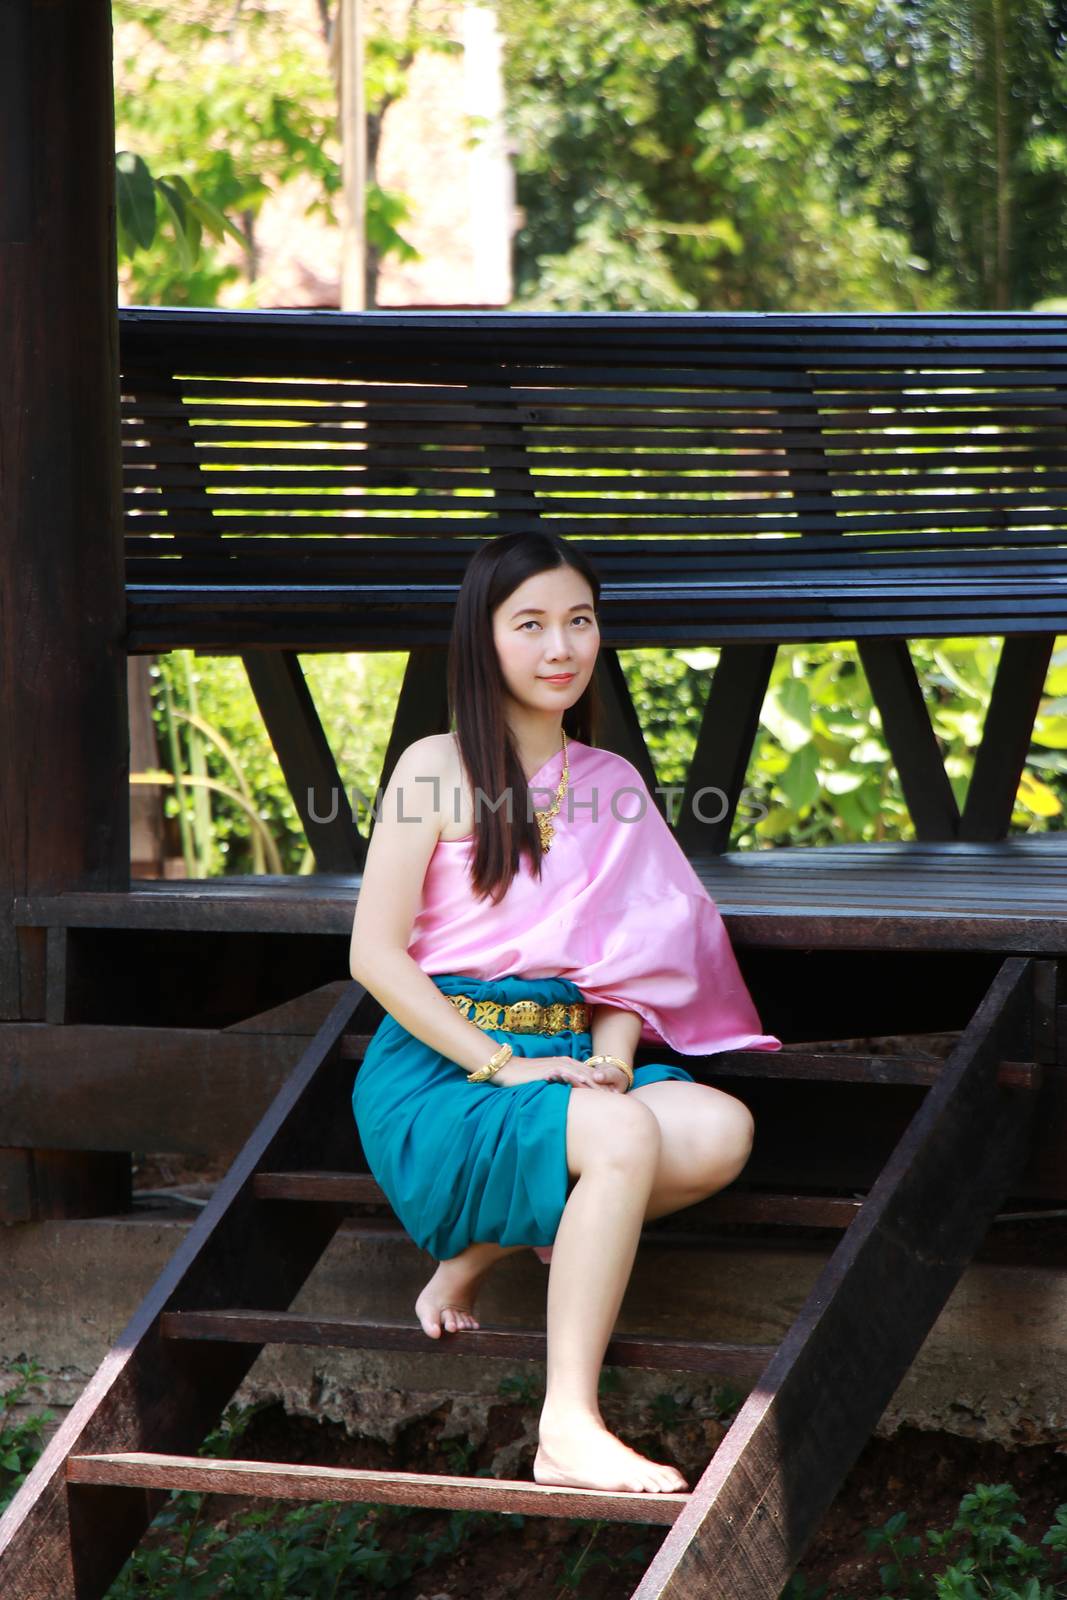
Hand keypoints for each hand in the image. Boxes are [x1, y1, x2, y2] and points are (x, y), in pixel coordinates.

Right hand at [491, 1055, 628, 1091]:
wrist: (506, 1068)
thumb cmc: (525, 1078)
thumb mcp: (547, 1084)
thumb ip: (560, 1089)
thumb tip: (570, 1105)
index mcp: (567, 1066)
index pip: (590, 1078)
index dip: (602, 1089)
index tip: (614, 1102)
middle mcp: (566, 1064)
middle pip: (591, 1076)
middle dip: (604, 1089)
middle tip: (618, 1102)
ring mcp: (558, 1065)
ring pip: (582, 1074)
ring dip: (595, 1085)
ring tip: (607, 1097)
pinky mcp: (548, 1069)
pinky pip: (566, 1073)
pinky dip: (577, 1079)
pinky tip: (585, 1086)